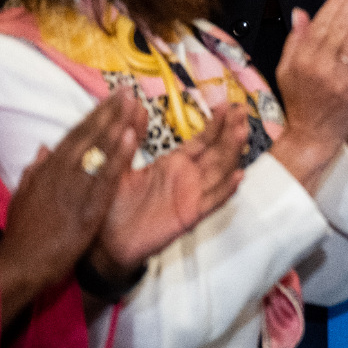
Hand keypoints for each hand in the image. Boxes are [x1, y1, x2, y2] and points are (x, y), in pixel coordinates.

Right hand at [0, 92, 141, 324]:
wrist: (18, 266)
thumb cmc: (23, 235)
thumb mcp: (25, 198)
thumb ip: (36, 172)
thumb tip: (44, 149)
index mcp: (48, 171)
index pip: (74, 137)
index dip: (94, 116)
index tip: (110, 99)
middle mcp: (60, 173)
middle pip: (88, 136)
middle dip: (108, 111)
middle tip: (126, 90)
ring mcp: (74, 189)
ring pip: (98, 150)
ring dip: (116, 123)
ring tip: (131, 102)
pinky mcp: (87, 207)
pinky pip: (107, 176)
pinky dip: (119, 154)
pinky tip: (131, 136)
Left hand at [90, 105, 247, 279]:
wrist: (104, 243)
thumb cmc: (112, 206)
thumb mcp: (120, 165)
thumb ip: (132, 138)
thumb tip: (137, 107)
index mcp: (174, 165)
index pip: (203, 141)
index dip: (217, 124)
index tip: (229, 105)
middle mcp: (188, 179)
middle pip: (217, 152)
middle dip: (230, 132)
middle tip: (242, 111)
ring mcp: (191, 197)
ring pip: (219, 172)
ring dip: (232, 153)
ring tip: (241, 133)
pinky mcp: (189, 216)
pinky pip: (212, 202)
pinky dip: (226, 190)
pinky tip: (239, 176)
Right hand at [271, 0, 347, 189]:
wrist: (312, 136)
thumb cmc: (300, 102)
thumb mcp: (286, 70)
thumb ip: (295, 40)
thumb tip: (299, 11)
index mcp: (302, 60)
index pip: (320, 23)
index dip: (335, 1)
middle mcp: (319, 68)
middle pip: (338, 28)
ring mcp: (340, 80)